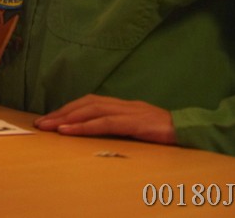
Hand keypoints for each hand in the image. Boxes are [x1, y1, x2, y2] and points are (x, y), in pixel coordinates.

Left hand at [34, 94, 176, 144]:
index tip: (50, 118)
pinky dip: (85, 126)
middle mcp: (122, 104)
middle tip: (41, 123)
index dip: (68, 109)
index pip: (89, 102)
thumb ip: (119, 126)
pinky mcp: (136, 123)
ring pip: (91, 110)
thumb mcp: (138, 128)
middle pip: (85, 104)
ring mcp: (129, 111)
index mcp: (122, 105)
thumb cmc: (165, 132)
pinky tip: (69, 131)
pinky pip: (105, 123)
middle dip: (61, 112)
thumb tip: (96, 131)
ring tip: (50, 126)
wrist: (193, 131)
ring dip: (67, 118)